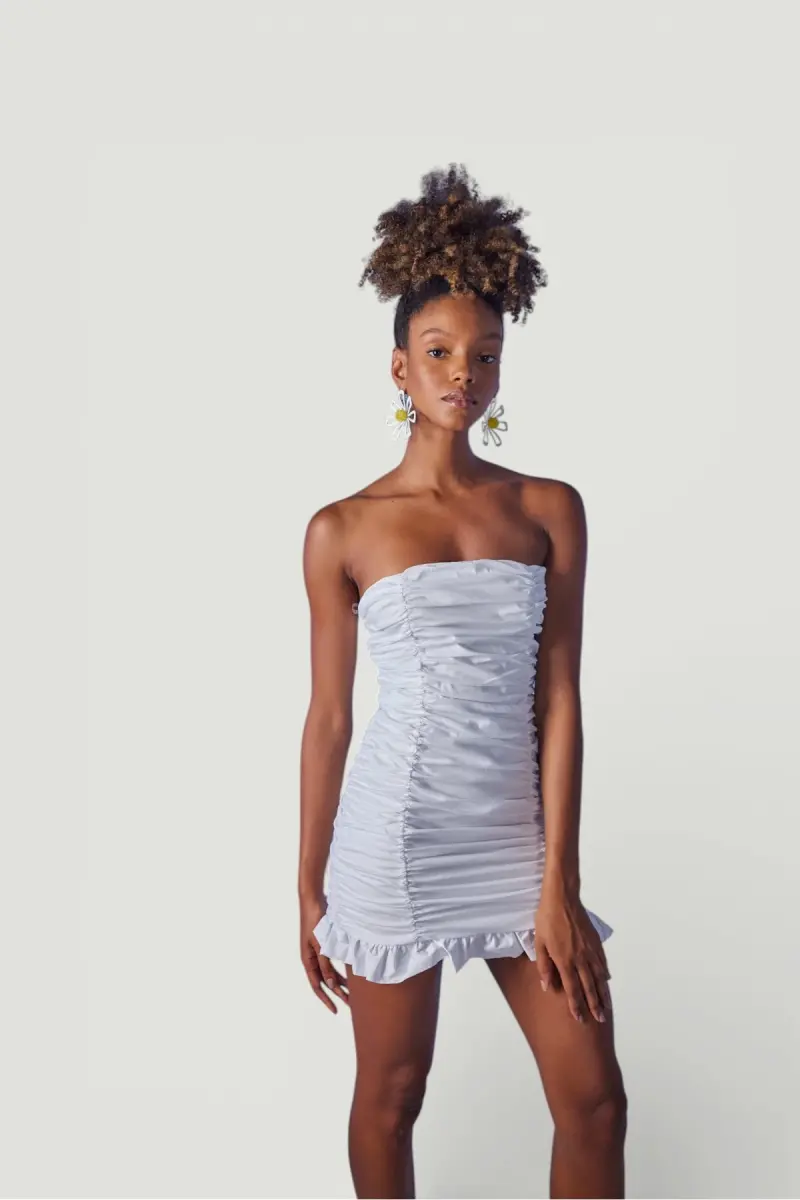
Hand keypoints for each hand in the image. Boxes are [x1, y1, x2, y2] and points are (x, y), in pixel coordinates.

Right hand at [299, 893, 349, 1013]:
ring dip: (342, 983)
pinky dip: (342, 970)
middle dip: (337, 994)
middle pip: (325, 982)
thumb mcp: (321, 945)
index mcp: (307, 961)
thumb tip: (330, 984)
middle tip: (351, 1005)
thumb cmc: (315, 921)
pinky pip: (333, 962)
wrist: (314, 900)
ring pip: (330, 973)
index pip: (317, 986)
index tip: (335, 1010)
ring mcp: (318, 952)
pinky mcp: (325, 945)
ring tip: (355, 993)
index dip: (326, 999)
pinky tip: (352, 975)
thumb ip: (325, 965)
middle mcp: (312, 959)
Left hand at [534, 889, 611, 1023]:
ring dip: (603, 994)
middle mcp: (580, 959)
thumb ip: (544, 966)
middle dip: (594, 1005)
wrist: (563, 898)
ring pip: (599, 977)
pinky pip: (602, 963)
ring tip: (607, 1008)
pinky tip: (607, 982)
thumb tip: (547, 987)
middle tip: (600, 1020)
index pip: (572, 989)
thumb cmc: (547, 919)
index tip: (580, 1018)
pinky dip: (605, 975)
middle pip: (589, 987)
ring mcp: (590, 951)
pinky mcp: (595, 942)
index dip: (576, 1005)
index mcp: (564, 961)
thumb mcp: (539, 943)